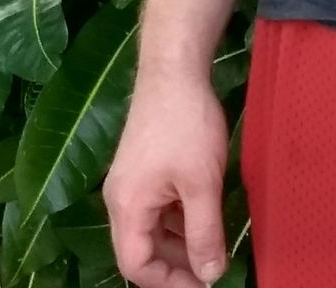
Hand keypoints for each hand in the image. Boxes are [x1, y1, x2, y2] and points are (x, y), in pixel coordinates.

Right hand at [104, 70, 229, 287]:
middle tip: (213, 266)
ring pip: (151, 227)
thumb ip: (205, 232)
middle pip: (141, 249)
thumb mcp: (201, 183)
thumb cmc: (186, 126)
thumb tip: (211, 275)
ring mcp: (130, 180)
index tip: (204, 282)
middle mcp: (121, 198)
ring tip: (214, 243)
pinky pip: (157, 205)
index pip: (136, 266)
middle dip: (176, 263)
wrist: (174, 69)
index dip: (169, 282)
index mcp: (127, 208)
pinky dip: (178, 216)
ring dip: (179, 240)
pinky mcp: (143, 165)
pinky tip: (204, 212)